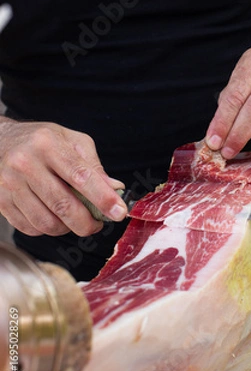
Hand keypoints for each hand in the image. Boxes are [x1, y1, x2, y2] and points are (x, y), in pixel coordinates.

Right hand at [0, 119, 127, 236]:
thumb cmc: (42, 141)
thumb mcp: (71, 141)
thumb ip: (94, 166)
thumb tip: (115, 189)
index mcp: (47, 145)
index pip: (80, 176)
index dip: (103, 198)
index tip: (119, 212)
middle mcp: (25, 163)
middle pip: (63, 205)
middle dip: (87, 223)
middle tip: (98, 224)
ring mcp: (9, 184)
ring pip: (46, 222)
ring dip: (68, 229)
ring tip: (75, 220)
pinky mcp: (0, 201)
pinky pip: (30, 227)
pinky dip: (48, 229)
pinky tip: (54, 218)